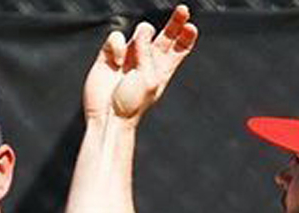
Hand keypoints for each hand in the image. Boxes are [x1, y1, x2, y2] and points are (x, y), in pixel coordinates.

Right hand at [83, 4, 197, 123]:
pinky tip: (117, 61)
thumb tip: (141, 30)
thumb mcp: (148, 79)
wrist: (107, 116)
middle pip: (166, 35)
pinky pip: (116, 38)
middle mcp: (147, 60)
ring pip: (140, 31)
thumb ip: (147, 52)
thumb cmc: (131, 104)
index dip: (186, 36)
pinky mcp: (110, 55)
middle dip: (176, 22)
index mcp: (163, 69)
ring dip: (140, 38)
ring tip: (132, 55)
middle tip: (183, 10)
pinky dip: (117, 46)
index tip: (191, 27)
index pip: (179, 48)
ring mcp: (129, 56)